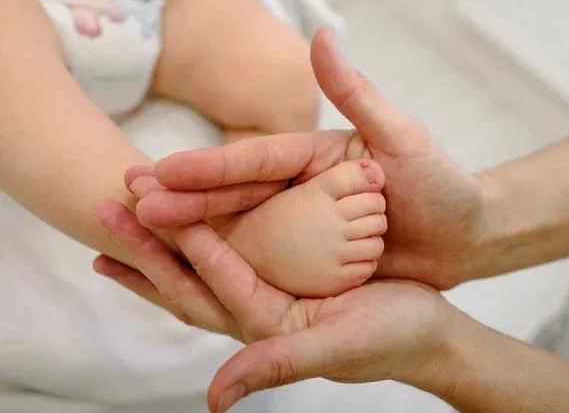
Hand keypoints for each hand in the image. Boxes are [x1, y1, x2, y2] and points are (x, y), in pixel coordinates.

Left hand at [94, 200, 461, 412]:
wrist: (429, 333)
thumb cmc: (392, 338)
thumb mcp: (338, 348)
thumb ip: (278, 365)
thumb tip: (213, 400)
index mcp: (265, 325)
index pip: (207, 284)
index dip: (172, 249)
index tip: (140, 210)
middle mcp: (258, 311)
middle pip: (189, 278)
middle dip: (146, 247)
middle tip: (104, 209)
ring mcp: (272, 293)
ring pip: (207, 263)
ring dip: (166, 239)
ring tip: (128, 214)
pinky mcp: (289, 275)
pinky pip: (240, 249)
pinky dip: (209, 234)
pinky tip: (194, 218)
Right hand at [134, 29, 488, 288]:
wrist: (468, 237)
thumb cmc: (441, 185)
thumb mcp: (399, 137)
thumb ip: (356, 95)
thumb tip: (320, 37)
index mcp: (314, 158)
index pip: (253, 160)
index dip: (207, 167)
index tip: (159, 170)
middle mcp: (302, 190)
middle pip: (237, 197)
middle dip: (184, 200)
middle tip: (128, 202)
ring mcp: (305, 227)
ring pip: (242, 230)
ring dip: (194, 233)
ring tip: (144, 234)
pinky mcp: (314, 261)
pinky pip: (266, 262)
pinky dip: (229, 264)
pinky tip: (193, 269)